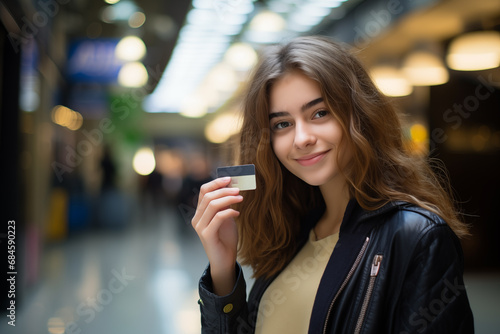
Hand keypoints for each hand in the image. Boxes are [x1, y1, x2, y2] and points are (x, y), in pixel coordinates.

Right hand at [192, 177, 242, 294]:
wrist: (225, 260)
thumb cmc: (225, 239)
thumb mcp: (226, 218)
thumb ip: (226, 205)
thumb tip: (232, 188)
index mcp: (200, 212)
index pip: (203, 191)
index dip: (216, 183)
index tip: (229, 178)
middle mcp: (197, 218)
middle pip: (208, 196)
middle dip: (224, 190)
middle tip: (238, 189)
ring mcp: (200, 226)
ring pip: (212, 205)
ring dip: (228, 199)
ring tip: (240, 198)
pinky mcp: (206, 234)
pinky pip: (218, 217)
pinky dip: (229, 212)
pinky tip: (237, 213)